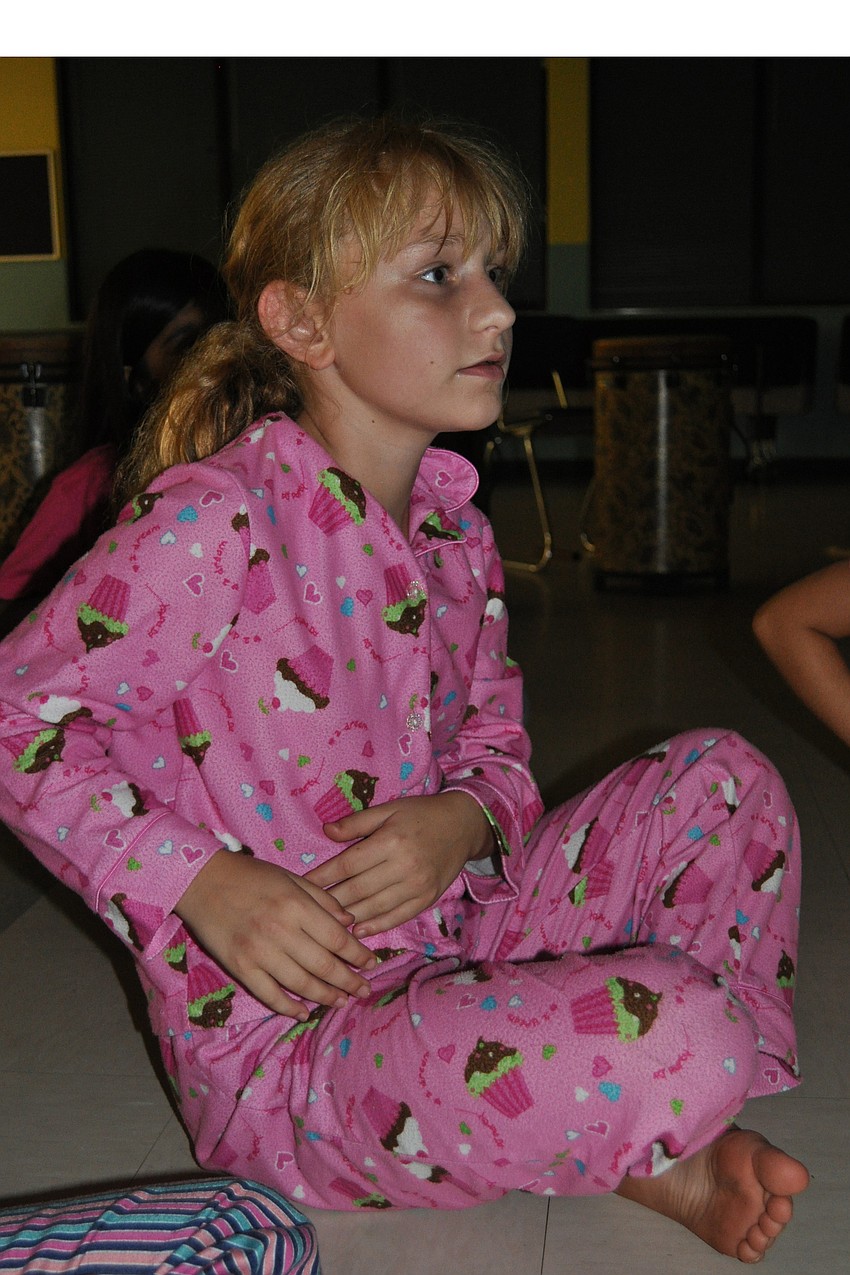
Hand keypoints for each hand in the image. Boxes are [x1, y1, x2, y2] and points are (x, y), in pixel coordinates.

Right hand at [174, 851, 375, 1018]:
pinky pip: (269, 994)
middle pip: (324, 966)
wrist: (201, 881)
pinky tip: (303, 1012)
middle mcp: (281, 931)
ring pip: (301, 984)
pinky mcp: (240, 968)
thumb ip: (322, 900)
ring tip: (342, 1001)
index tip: (372, 964)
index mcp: (297, 906)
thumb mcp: (291, 877)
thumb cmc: (250, 876)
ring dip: (325, 997)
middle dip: (349, 981)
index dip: (358, 955)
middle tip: (364, 990)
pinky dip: (288, 1007)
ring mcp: (259, 953)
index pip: (337, 938)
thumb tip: (350, 923)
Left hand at [303, 791, 492, 937]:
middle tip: (307, 910)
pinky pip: (397, 917)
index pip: (348, 864)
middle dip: (330, 901)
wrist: (463, 826)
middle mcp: (403, 866)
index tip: (302, 885)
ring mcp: (417, 886)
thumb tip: (326, 831)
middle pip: (358, 890)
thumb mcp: (388, 809)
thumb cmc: (421, 814)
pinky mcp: (427, 899)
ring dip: (349, 917)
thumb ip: (357, 822)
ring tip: (326, 924)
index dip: (323, 876)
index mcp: (390, 841)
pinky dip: (376, 926)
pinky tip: (357, 931)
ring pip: (375, 907)